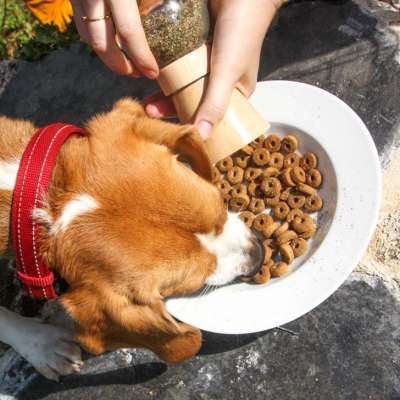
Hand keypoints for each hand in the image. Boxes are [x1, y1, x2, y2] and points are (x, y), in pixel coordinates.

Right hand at [71, 0, 158, 78]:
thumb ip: (152, 1)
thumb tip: (178, 17)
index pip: (128, 32)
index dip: (141, 57)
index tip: (153, 72)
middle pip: (103, 44)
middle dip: (121, 66)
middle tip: (138, 74)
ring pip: (89, 38)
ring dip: (108, 57)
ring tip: (128, 63)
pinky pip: (81, 24)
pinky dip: (97, 40)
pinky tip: (112, 44)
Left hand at [145, 0, 283, 138]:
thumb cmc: (242, 32)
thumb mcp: (228, 73)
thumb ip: (214, 104)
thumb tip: (202, 137)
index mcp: (234, 92)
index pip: (210, 116)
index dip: (191, 124)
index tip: (172, 131)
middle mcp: (219, 80)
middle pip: (192, 100)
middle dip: (171, 108)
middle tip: (150, 112)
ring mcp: (205, 62)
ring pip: (182, 82)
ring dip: (164, 91)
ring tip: (147, 100)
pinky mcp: (195, 45)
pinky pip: (178, 62)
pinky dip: (166, 69)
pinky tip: (151, 75)